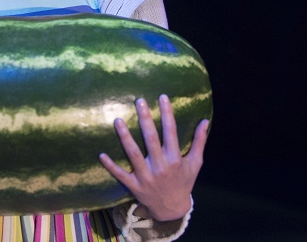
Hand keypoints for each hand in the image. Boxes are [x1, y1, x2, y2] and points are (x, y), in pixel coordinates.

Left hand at [99, 94, 207, 221]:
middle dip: (145, 119)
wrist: (172, 209)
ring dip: (125, 137)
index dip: (167, 114)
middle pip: (151, 139)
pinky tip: (101, 154)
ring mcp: (146, 177)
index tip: (162, 97)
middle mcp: (161, 167)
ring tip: (117, 120)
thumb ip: (199, 142)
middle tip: (139, 101)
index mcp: (175, 159)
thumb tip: (205, 121)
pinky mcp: (135, 186)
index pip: (171, 132)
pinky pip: (121, 175)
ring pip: (134, 154)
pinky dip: (111, 166)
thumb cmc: (184, 182)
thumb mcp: (195, 163)